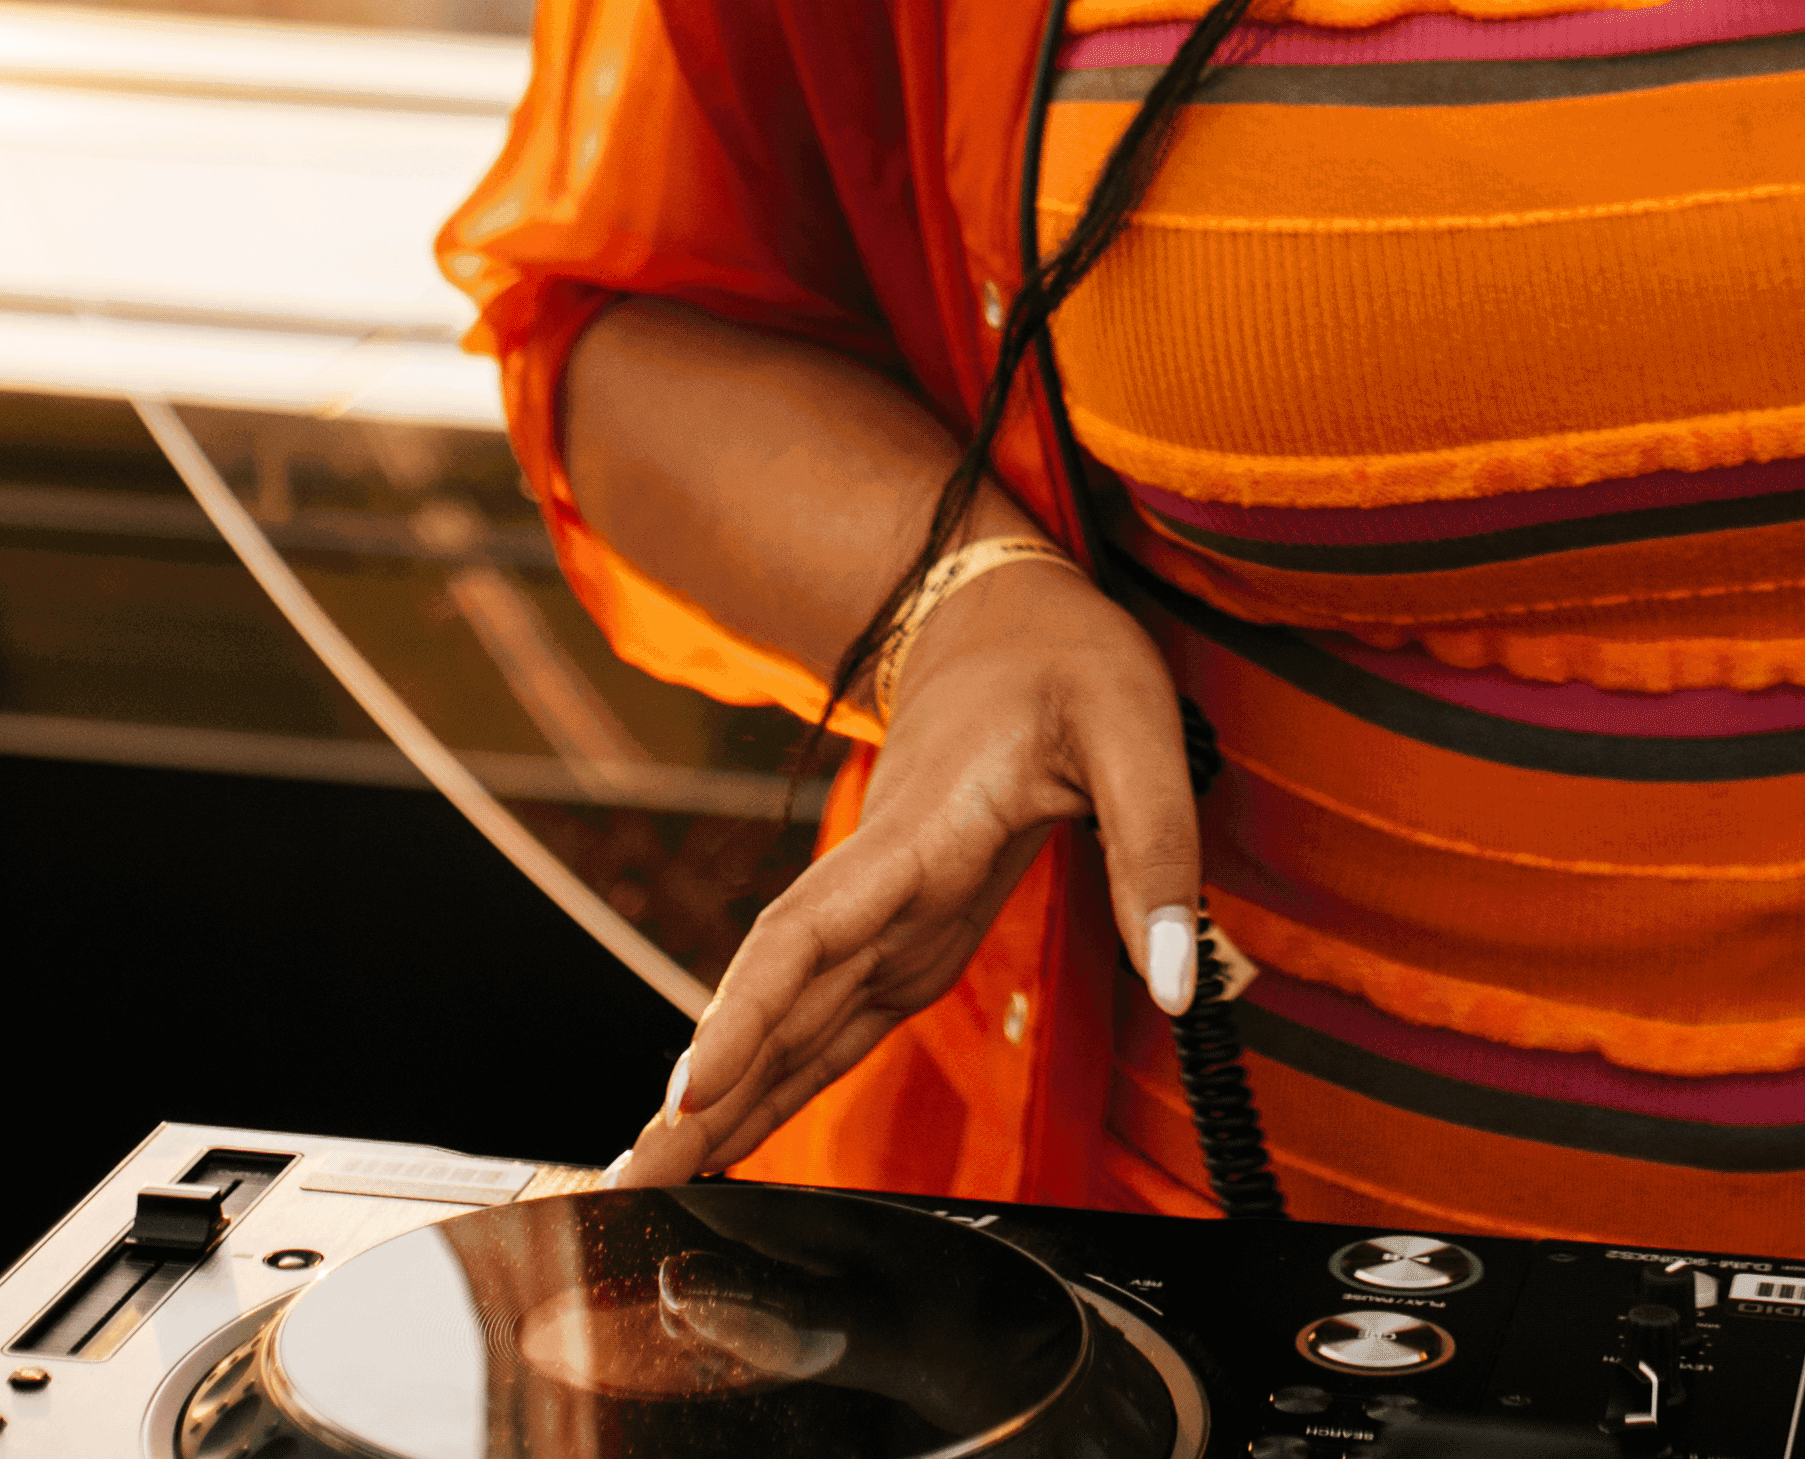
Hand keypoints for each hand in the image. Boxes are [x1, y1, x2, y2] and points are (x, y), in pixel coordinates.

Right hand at [607, 557, 1200, 1183]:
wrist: (1001, 615)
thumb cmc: (1067, 664)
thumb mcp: (1137, 731)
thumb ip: (1157, 854)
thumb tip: (1181, 987)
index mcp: (921, 835)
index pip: (807, 933)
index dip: (745, 1015)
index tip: (688, 1092)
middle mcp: (881, 884)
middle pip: (771, 996)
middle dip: (697, 1096)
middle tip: (624, 1190)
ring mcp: (884, 914)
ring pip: (785, 1016)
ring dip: (717, 1099)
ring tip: (641, 1189)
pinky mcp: (904, 934)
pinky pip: (825, 1014)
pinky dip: (772, 1076)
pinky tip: (725, 1136)